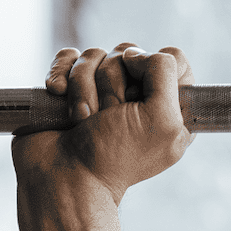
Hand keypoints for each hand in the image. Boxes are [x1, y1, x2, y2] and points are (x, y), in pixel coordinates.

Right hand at [12, 43, 194, 207]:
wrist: (61, 178)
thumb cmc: (114, 154)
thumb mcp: (162, 119)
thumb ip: (165, 73)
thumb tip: (134, 54)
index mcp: (170, 106)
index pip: (172, 57)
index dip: (155, 69)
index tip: (143, 97)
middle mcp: (137, 95)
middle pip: (129, 52)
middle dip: (113, 84)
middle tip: (109, 117)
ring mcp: (100, 90)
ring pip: (96, 54)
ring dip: (84, 86)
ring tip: (83, 118)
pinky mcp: (69, 88)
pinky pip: (68, 57)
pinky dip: (61, 74)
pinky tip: (58, 95)